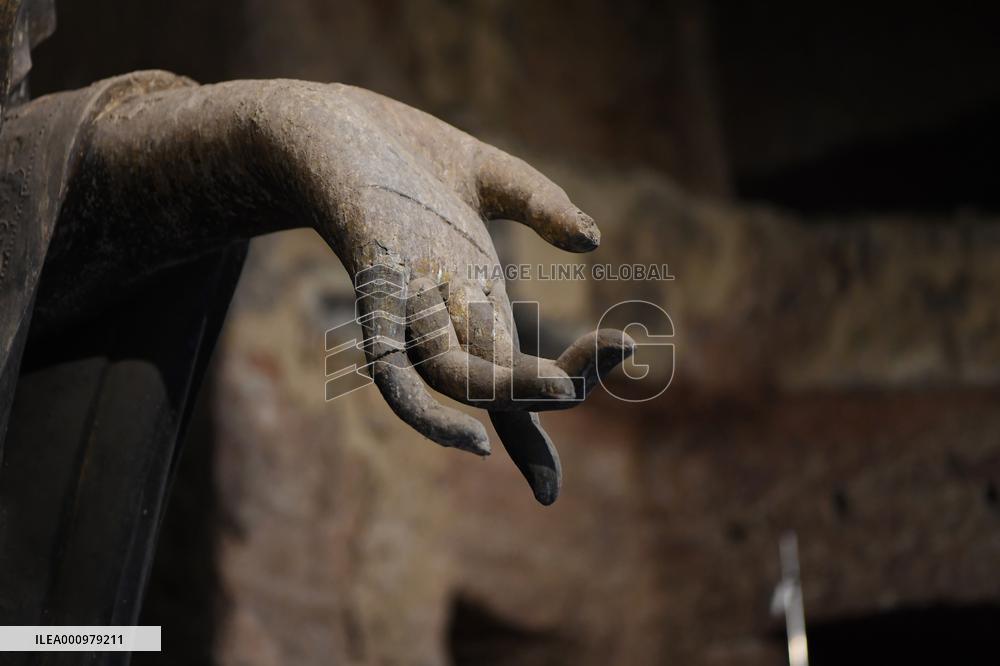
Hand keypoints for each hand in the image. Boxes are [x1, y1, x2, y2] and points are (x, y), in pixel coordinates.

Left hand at [45, 73, 634, 503]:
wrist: (320, 122)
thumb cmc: (397, 151)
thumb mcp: (486, 175)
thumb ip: (540, 203)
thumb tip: (592, 238)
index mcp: (475, 302)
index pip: (507, 387)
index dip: (528, 444)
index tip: (544, 496)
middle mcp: (446, 320)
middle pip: (509, 385)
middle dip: (571, 381)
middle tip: (625, 343)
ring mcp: (411, 311)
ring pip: (465, 384)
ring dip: (518, 394)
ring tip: (562, 385)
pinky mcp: (375, 293)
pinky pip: (395, 373)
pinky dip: (430, 416)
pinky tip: (470, 442)